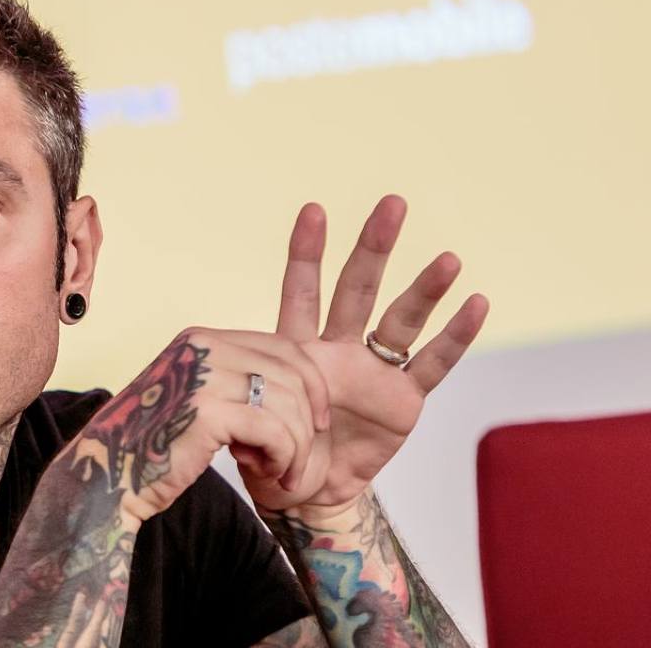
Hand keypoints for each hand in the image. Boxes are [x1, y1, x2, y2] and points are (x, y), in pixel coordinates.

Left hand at [242, 195, 489, 515]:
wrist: (306, 494)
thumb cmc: (271, 453)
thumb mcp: (250, 425)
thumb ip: (246, 402)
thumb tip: (222, 393)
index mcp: (298, 348)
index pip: (302, 292)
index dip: (306, 253)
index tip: (313, 210)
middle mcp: (338, 350)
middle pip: (357, 289)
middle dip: (373, 248)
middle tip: (392, 204)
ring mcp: (373, 372)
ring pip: (401, 321)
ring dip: (424, 290)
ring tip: (448, 259)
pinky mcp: (403, 400)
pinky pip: (432, 364)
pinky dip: (454, 337)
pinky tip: (476, 304)